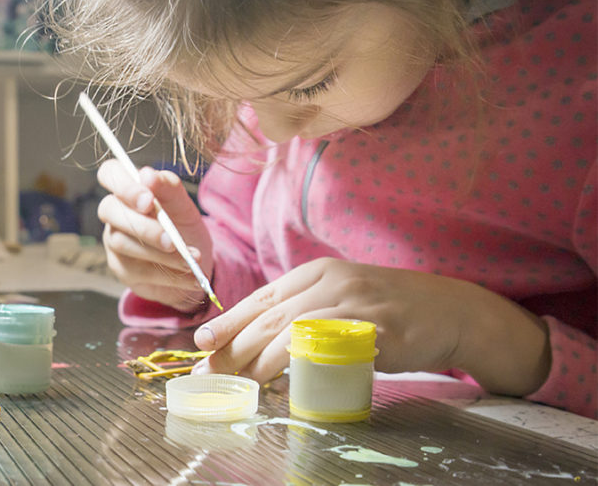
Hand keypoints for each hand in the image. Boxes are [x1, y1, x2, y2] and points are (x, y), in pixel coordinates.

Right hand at [97, 160, 212, 312]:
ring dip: (159, 254)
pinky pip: (138, 271)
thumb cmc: (184, 226)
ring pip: (122, 243)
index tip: (148, 200)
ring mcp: (114, 241)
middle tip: (171, 240)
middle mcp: (115, 213)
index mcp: (129, 190)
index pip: (110, 173)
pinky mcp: (122, 269)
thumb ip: (168, 187)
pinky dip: (168, 275)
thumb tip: (147, 174)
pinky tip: (189, 275)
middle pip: (109, 210)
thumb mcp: (184, 205)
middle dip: (143, 226)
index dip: (123, 185)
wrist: (195, 263)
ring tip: (190, 260)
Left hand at [191, 257, 550, 396]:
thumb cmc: (393, 309)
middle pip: (269, 315)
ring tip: (239, 383)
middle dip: (233, 346)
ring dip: (259, 360)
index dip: (229, 321)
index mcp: (318, 272)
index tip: (201, 343)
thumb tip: (256, 340)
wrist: (454, 311)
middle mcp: (331, 281)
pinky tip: (284, 381)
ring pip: (291, 331)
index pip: (262, 297)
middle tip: (209, 372)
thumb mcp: (342, 297)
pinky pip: (327, 347)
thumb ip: (305, 310)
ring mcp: (354, 303)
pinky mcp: (375, 328)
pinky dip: (300, 364)